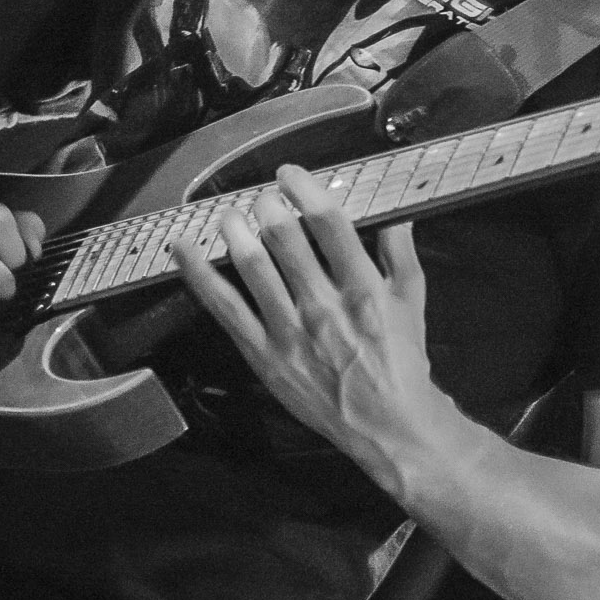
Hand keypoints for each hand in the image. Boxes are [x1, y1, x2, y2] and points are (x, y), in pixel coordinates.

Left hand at [171, 164, 435, 476]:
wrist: (389, 424)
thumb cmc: (401, 361)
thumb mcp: (414, 300)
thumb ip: (400, 252)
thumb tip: (394, 213)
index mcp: (363, 287)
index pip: (328, 223)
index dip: (304, 189)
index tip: (290, 174)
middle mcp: (324, 306)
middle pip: (284, 239)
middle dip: (267, 208)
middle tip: (263, 200)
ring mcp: (290, 331)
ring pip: (252, 266)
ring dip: (235, 231)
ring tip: (231, 215)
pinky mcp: (265, 355)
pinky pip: (225, 309)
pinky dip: (200, 275)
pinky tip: (185, 250)